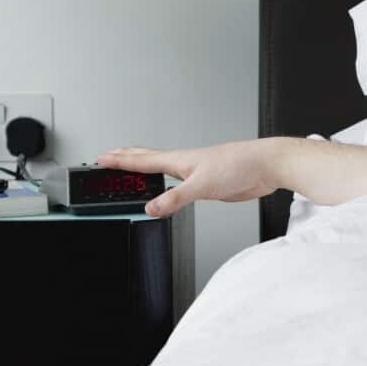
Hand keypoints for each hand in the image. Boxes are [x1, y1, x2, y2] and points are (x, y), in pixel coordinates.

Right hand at [95, 139, 282, 216]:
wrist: (265, 165)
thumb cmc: (239, 165)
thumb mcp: (201, 186)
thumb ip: (176, 198)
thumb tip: (151, 208)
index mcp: (179, 160)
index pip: (141, 160)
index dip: (119, 160)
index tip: (101, 158)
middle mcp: (184, 164)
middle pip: (148, 159)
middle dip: (126, 158)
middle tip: (108, 157)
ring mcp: (195, 173)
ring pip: (163, 169)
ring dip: (145, 168)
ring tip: (131, 167)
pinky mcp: (207, 184)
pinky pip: (178, 184)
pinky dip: (166, 185)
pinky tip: (168, 188)